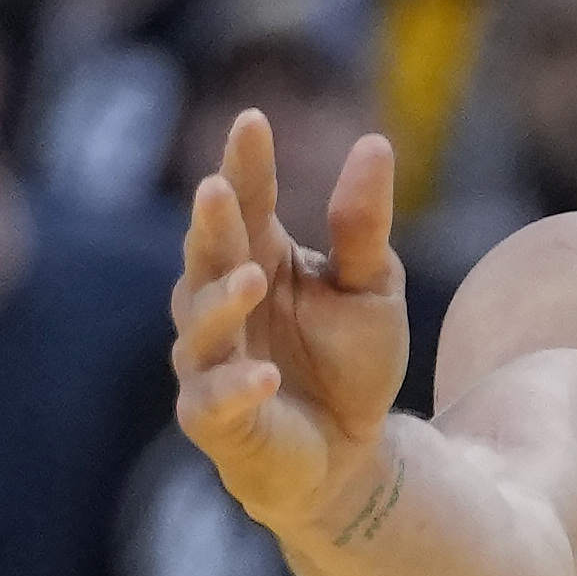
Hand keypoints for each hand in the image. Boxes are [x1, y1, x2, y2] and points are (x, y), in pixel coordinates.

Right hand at [174, 109, 411, 536]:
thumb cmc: (350, 365)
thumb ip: (363, 226)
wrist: (350, 455)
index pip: (245, 201)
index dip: (244, 163)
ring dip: (222, 301)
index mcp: (256, 257)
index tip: (252, 120)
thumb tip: (374, 143)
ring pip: (201, 325)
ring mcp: (210, 361)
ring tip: (253, 279)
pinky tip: (266, 375)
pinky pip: (214, 401)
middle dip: (211, 223)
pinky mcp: (213, 420)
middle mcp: (220, 303)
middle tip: (217, 187)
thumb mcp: (372, 288)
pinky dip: (236, 388)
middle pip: (209, 254)